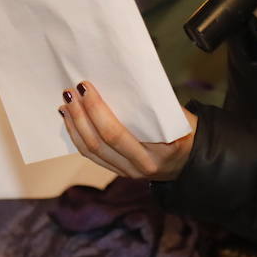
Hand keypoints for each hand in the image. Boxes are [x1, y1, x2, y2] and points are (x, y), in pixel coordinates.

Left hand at [59, 80, 197, 180]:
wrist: (190, 161)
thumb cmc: (184, 131)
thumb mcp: (178, 118)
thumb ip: (154, 106)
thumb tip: (122, 84)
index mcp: (156, 152)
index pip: (117, 133)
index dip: (97, 110)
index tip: (86, 88)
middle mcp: (139, 166)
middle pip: (99, 142)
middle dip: (81, 115)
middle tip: (71, 92)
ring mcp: (127, 172)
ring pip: (91, 151)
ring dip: (75, 125)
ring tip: (66, 104)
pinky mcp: (119, 172)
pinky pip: (92, 156)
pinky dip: (77, 137)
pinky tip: (70, 120)